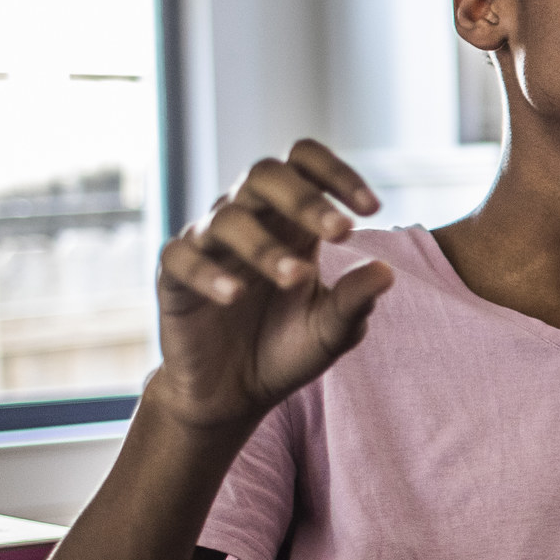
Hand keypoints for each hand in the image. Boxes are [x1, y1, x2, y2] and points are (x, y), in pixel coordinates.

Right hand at [148, 140, 391, 433]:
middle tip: (342, 232)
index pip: (304, 165)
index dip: (337, 173)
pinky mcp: (174, 277)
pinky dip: (209, 273)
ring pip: (227, 217)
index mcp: (290, 222)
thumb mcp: (331, 330)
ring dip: (266, 246)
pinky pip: (182, 258)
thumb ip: (355, 301)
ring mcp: (208, 246)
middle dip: (305, 199)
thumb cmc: (286, 349)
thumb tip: (386, 272)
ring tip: (298, 278)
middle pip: (263, 174)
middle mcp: (248, 222)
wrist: (235, 394)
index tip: (374, 209)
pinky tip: (236, 296)